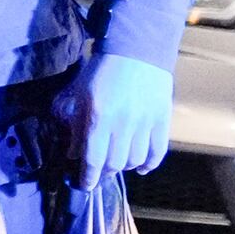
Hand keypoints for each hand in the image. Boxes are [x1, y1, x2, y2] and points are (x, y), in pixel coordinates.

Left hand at [76, 53, 174, 177]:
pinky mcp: (162, 120)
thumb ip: (73, 122)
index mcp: (100, 115)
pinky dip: (149, 164)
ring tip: (116, 161)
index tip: (84, 184)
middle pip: (114, 163)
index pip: (93, 159)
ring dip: (124, 166)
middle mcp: (124, 123)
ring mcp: (146, 123)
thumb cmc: (102, 70)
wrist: (136, 49)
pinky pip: (157, 152)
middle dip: (103, 172)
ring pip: (135, 160)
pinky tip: (140, 166)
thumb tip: (72, 152)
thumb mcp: (79, 93)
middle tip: (97, 171)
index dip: (87, 177)